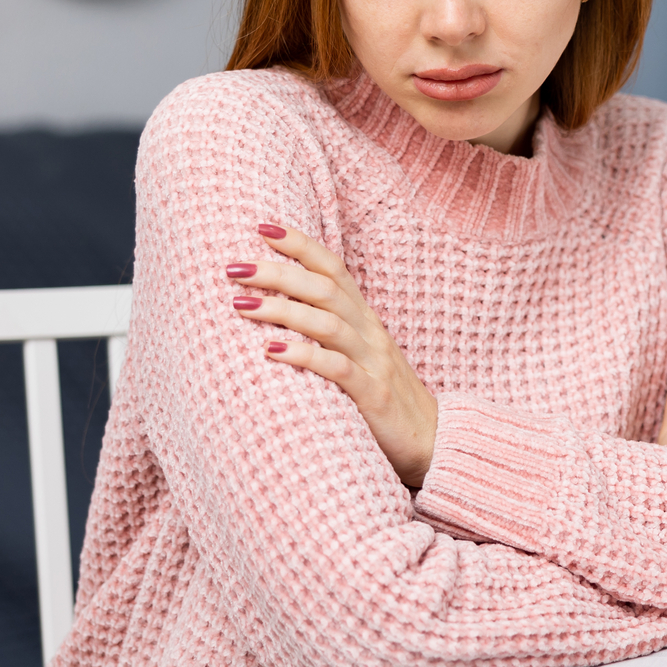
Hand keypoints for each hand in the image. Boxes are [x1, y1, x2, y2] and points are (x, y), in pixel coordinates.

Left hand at [226, 223, 438, 488]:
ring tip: (240, 304)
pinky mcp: (373, 394)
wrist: (433, 439)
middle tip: (234, 267)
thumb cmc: (383, 398)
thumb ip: (327, 331)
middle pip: (324, 288)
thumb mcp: (359, 355)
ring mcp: (374, 361)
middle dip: (278, 273)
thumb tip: (272, 312)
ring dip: (281, 310)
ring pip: (327, 322)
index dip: (300, 244)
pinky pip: (337, 368)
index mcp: (365, 318)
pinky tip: (272, 351)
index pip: (333, 268)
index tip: (261, 227)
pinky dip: (304, 356)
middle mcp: (370, 332)